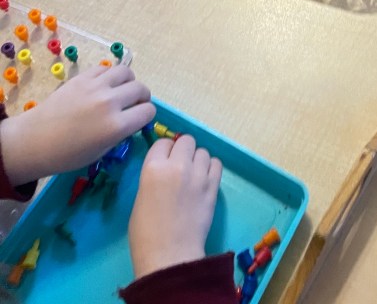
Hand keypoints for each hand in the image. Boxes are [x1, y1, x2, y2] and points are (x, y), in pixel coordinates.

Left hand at [0, 65, 153, 186]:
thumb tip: (131, 120)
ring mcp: (96, 87)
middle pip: (141, 89)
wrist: (34, 141)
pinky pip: (106, 68)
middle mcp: (110, 102)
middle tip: (134, 104)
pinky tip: (103, 86)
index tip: (141, 119)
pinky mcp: (83, 77)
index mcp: (116, 126)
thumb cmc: (67, 155)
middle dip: (142, 98)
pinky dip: (110, 76)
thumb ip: (120, 134)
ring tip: (121, 91)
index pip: (148, 111)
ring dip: (128, 82)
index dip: (147, 116)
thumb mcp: (100, 152)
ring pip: (127, 72)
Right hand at [129, 135, 221, 280]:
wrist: (169, 256)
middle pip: (186, 140)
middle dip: (183, 151)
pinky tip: (205, 180)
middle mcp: (177, 165)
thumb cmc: (146, 234)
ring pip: (203, 151)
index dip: (164, 151)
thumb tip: (165, 169)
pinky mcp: (213, 186)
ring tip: (194, 176)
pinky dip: (211, 168)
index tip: (165, 161)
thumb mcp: (141, 197)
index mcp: (153, 168)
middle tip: (180, 167)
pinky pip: (216, 163)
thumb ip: (154, 176)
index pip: (163, 142)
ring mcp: (198, 175)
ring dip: (198, 160)